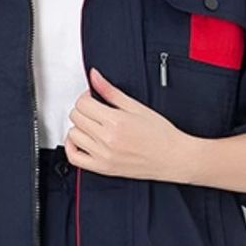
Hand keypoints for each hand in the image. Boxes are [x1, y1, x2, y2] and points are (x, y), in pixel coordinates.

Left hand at [64, 66, 199, 180]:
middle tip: (95, 110)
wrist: (173, 157)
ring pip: (73, 134)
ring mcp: (103, 155)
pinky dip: (72, 147)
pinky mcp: (103, 168)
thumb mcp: (137, 107)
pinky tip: (80, 140)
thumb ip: (111, 92)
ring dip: (79, 127)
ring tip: (92, 125)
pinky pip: (74, 158)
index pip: (83, 104)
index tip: (93, 98)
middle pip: (76, 117)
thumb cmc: (161, 134)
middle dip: (83, 110)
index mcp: (116, 121)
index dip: (86, 97)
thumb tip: (95, 77)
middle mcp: (107, 139)